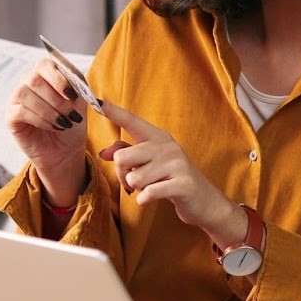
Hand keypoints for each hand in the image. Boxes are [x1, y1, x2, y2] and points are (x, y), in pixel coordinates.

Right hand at [5, 59, 89, 202]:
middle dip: (56, 98)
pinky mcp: (11, 116)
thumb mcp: (80, 104)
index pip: (45, 64)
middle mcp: (28, 83)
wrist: (65, 150)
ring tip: (64, 123)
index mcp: (46, 75)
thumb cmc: (72, 124)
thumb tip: (72, 79)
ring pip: (26, 94)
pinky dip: (41, 120)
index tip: (72, 94)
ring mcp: (17, 99)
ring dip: (49, 110)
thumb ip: (77, 88)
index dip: (58, 77)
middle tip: (71, 115)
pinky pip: (21, 112)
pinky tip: (53, 127)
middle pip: (34, 78)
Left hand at [95, 100, 244, 245]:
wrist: (203, 200)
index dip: (114, 112)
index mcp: (157, 137)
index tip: (96, 101)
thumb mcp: (149, 163)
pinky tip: (153, 198)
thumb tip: (104, 153)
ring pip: (134, 179)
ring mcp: (176, 164)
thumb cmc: (171, 178)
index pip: (132, 122)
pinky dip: (145, 200)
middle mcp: (167, 146)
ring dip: (137, 189)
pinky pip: (148, 193)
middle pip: (122, 157)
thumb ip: (127, 154)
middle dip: (122, 175)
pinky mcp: (182, 184)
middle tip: (133, 182)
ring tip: (150, 188)